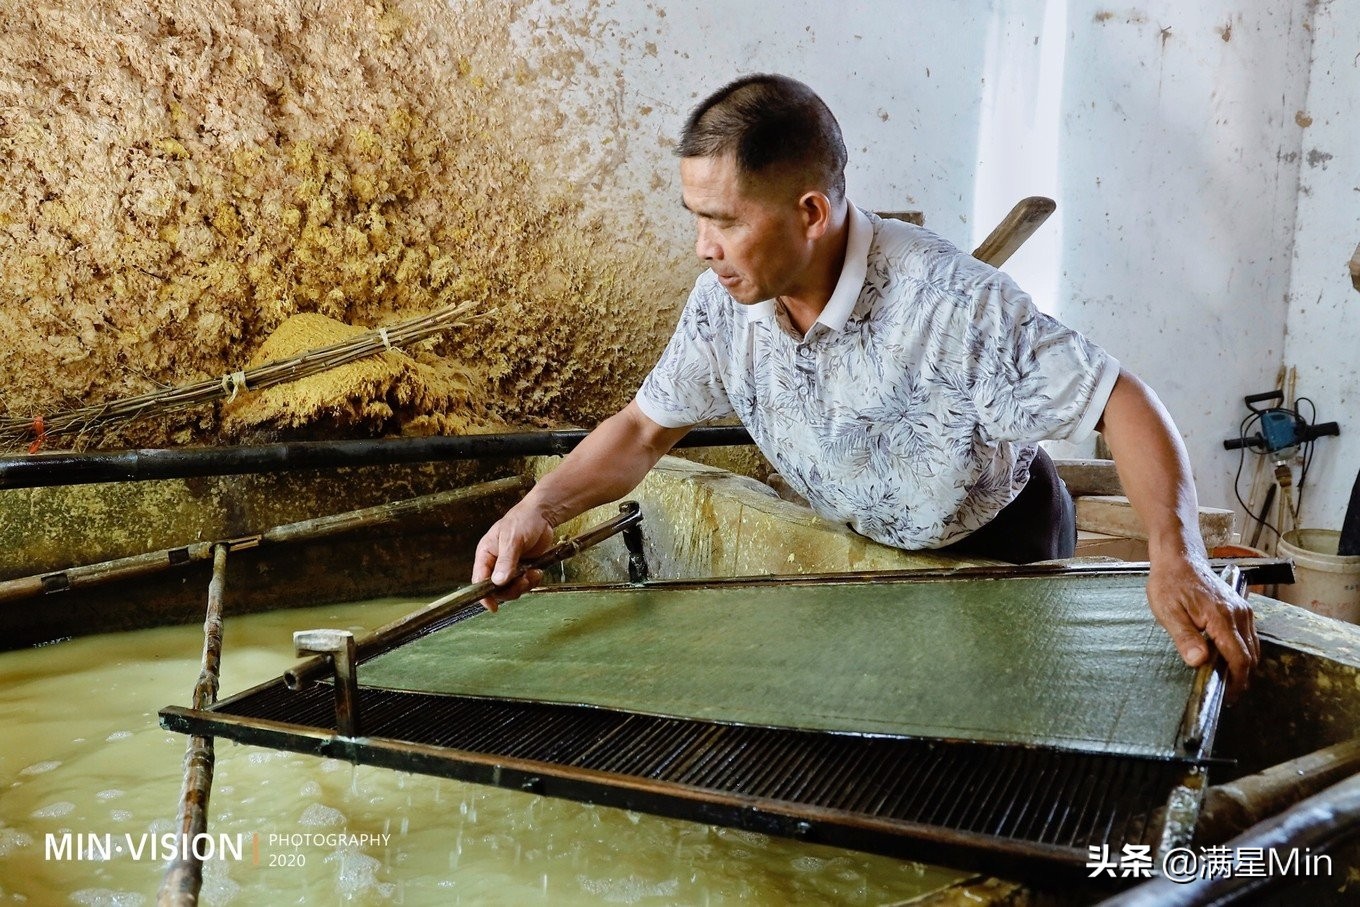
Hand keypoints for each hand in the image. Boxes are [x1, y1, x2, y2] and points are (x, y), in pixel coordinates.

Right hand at [471, 506, 555, 611]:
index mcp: (486, 554)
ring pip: (511, 588)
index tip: (493, 606)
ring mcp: (510, 567)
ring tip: (533, 573)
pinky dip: (531, 581)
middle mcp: (495, 563)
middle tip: (524, 580)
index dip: (484, 595)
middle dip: (511, 589)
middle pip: (497, 589)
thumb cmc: (523, 520)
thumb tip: (497, 582)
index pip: (479, 580)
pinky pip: (524, 583)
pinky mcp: (523, 568)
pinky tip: (537, 570)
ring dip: (523, 585)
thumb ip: (506, 561)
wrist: (543, 515)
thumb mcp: (513, 539)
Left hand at [1146, 553, 1259, 701]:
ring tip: (1226, 681)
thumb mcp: (1168, 612)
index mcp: (1222, 617)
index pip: (1239, 658)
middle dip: (1241, 677)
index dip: (1236, 681)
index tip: (1227, 697)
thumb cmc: (1170, 584)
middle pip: (1250, 655)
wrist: (1179, 559)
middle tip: (1225, 694)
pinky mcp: (1241, 608)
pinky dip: (1243, 651)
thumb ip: (1185, 637)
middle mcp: (1239, 614)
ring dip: (1244, 665)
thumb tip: (1199, 662)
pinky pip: (1249, 636)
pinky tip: (1227, 659)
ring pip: (1253, 646)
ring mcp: (1243, 610)